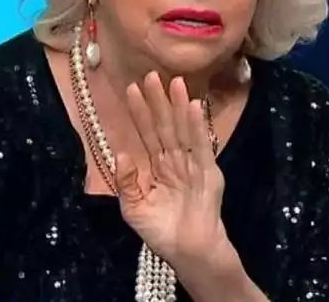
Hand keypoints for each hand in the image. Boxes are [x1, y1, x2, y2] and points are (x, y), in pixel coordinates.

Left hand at [115, 72, 228, 268]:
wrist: (188, 252)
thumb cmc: (161, 232)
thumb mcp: (133, 208)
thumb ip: (126, 181)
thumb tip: (120, 153)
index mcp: (156, 166)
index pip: (146, 133)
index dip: (139, 112)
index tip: (131, 89)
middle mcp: (174, 160)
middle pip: (164, 125)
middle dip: (158, 101)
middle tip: (151, 75)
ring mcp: (192, 164)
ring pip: (182, 130)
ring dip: (178, 106)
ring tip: (174, 82)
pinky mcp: (208, 172)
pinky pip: (200, 146)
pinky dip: (197, 127)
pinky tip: (193, 107)